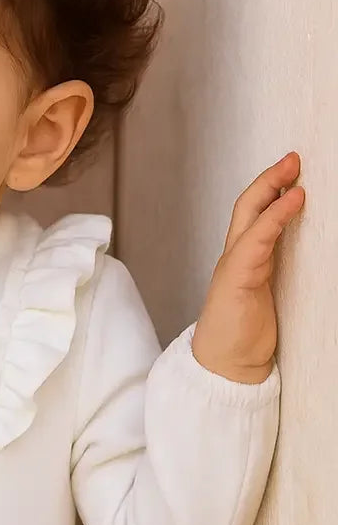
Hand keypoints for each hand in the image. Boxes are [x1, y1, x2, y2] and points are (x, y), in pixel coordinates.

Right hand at [191, 153, 304, 383]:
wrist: (224, 366)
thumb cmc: (243, 335)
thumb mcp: (265, 296)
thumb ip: (274, 270)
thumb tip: (300, 248)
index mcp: (243, 260)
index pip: (253, 215)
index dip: (270, 189)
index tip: (292, 170)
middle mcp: (235, 257)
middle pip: (247, 206)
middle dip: (269, 179)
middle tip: (293, 158)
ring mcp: (233, 266)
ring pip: (249, 217)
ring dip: (271, 189)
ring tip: (294, 171)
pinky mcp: (236, 279)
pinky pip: (256, 240)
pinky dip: (275, 217)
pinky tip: (293, 202)